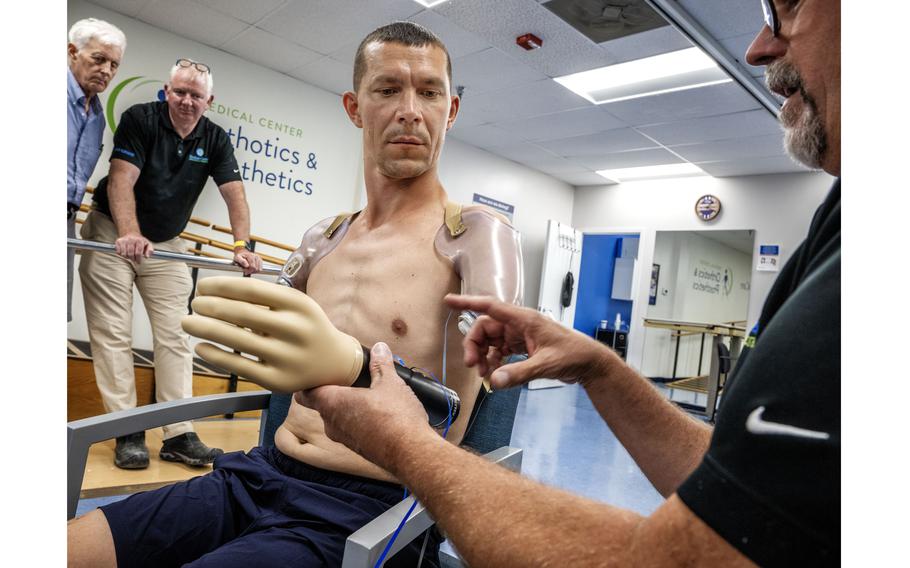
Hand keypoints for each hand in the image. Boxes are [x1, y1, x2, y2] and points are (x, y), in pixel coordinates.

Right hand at [114, 232, 152, 261]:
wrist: (132, 233)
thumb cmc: (140, 241)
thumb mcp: (148, 244)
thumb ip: (150, 250)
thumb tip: (147, 257)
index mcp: (139, 240)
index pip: (138, 253)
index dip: (138, 259)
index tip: (139, 262)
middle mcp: (131, 239)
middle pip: (131, 254)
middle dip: (133, 259)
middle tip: (134, 260)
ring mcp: (124, 240)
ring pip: (124, 254)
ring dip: (127, 257)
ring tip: (130, 256)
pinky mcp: (118, 241)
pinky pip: (118, 252)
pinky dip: (121, 254)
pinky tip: (125, 252)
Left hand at [181, 276, 363, 391]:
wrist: (334, 362)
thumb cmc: (306, 327)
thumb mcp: (296, 305)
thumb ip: (264, 298)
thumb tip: (214, 293)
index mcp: (299, 304)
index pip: (252, 290)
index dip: (222, 286)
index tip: (203, 286)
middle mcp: (295, 330)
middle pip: (242, 314)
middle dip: (210, 306)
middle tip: (193, 303)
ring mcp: (287, 357)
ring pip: (237, 340)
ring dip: (205, 329)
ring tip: (187, 322)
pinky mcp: (278, 381)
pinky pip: (239, 366)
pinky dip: (216, 355)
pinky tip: (201, 347)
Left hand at [233, 249, 262, 275]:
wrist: (243, 252)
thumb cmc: (240, 256)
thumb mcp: (237, 258)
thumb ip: (241, 261)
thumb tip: (247, 265)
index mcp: (250, 255)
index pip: (252, 266)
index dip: (249, 270)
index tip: (245, 272)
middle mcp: (256, 256)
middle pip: (256, 268)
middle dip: (251, 271)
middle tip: (246, 270)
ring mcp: (259, 258)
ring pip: (259, 269)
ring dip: (253, 271)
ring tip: (249, 269)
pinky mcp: (260, 260)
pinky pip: (260, 268)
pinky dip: (256, 270)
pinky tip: (252, 269)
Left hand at [297, 342, 434, 467]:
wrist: (411, 453)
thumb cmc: (396, 418)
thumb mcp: (390, 383)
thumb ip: (381, 364)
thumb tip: (379, 348)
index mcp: (333, 403)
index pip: (305, 393)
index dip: (308, 381)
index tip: (317, 371)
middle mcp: (332, 422)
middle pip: (320, 404)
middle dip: (330, 390)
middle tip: (343, 377)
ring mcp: (343, 438)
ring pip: (336, 417)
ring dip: (345, 406)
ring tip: (362, 393)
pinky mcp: (357, 447)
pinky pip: (350, 429)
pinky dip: (357, 419)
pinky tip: (374, 411)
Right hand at [444, 294, 616, 388]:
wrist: (589, 363)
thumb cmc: (573, 355)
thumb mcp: (544, 365)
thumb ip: (518, 373)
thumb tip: (494, 381)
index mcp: (523, 319)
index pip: (489, 306)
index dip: (467, 303)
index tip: (449, 301)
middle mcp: (519, 324)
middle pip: (485, 327)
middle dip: (475, 345)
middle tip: (473, 366)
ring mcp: (521, 335)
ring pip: (491, 340)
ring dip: (483, 355)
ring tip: (483, 374)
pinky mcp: (523, 346)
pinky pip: (500, 350)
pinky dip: (494, 361)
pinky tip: (494, 373)